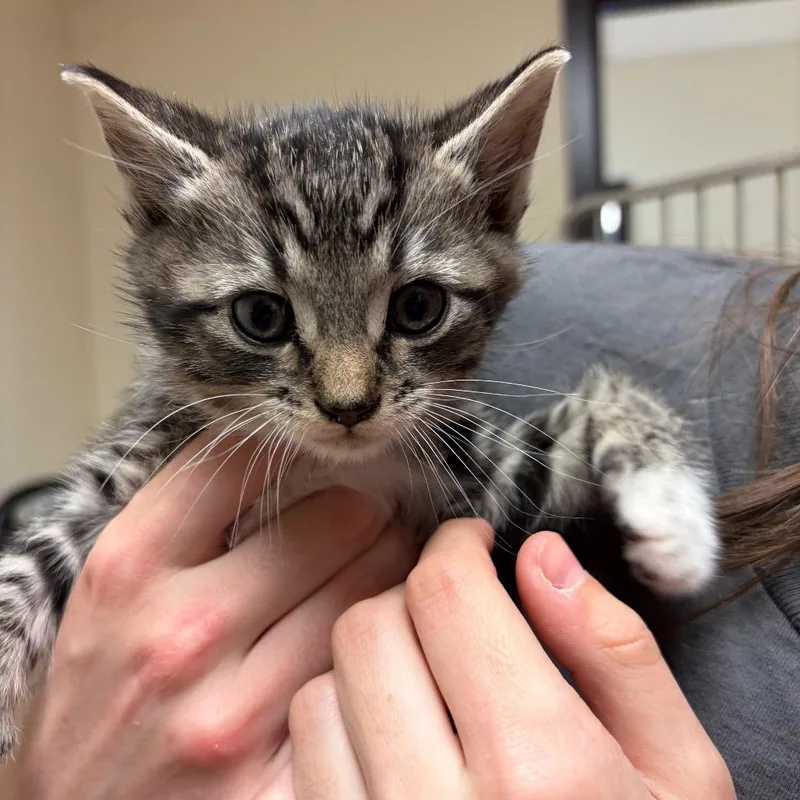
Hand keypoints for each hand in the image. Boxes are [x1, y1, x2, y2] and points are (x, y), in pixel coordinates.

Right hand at [13, 433, 416, 798]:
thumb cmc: (98, 689)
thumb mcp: (115, 584)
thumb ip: (192, 512)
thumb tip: (293, 454)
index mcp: (130, 569)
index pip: (252, 462)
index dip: (299, 450)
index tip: (318, 461)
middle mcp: (180, 637)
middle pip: (340, 522)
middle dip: (369, 511)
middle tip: (376, 518)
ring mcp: (229, 717)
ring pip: (371, 598)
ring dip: (392, 573)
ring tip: (385, 571)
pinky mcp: (271, 783)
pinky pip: (366, 683)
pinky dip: (382, 652)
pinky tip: (372, 645)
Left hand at [290, 521, 734, 798]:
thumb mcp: (677, 773)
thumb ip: (614, 652)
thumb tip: (540, 557)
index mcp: (537, 770)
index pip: (446, 595)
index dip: (455, 547)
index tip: (472, 545)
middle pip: (370, 629)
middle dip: (410, 595)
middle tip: (452, 609)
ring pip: (322, 687)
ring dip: (369, 660)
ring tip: (425, 676)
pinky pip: (304, 757)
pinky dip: (338, 721)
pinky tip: (393, 735)